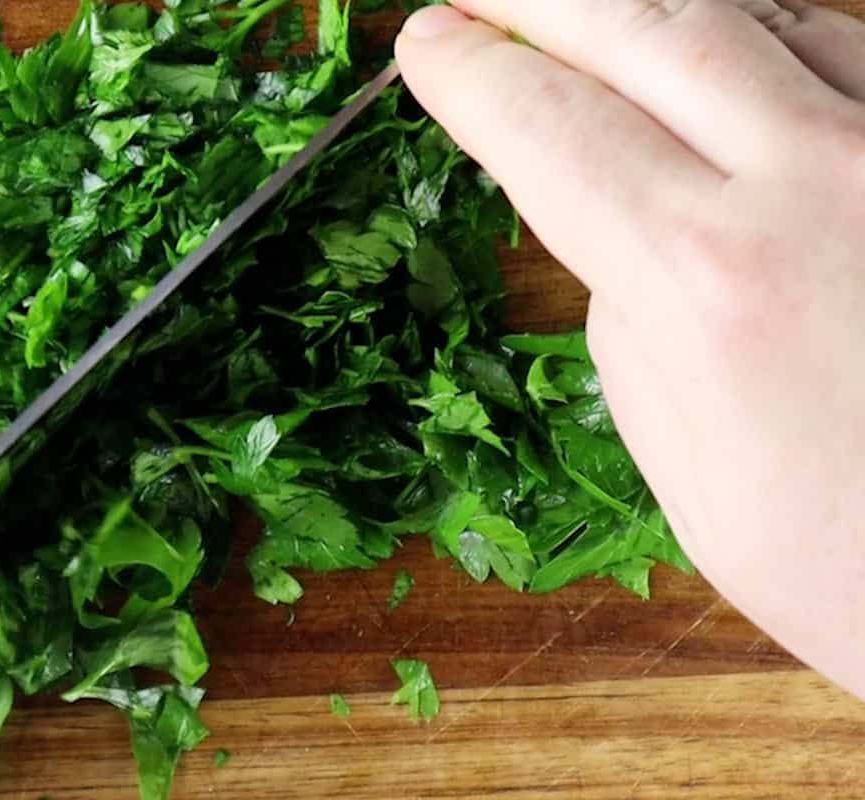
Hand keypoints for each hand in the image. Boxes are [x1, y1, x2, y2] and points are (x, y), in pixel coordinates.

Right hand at [397, 0, 864, 698]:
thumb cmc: (863, 571)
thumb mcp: (688, 474)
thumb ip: (630, 323)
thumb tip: (611, 226)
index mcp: (711, 279)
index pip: (550, 129)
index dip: (473, 77)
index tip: (427, 46)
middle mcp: (822, 179)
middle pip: (647, 24)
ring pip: (760, 12)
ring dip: (654, 11)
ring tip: (589, 23)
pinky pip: (857, 51)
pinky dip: (773, 37)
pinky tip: (727, 56)